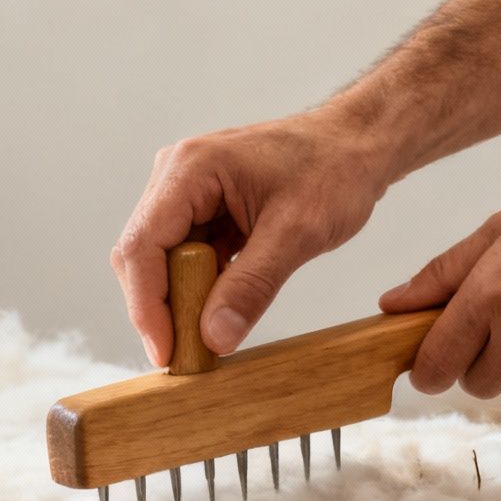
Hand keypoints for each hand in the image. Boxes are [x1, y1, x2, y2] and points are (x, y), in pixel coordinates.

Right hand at [112, 108, 394, 364]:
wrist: (358, 144)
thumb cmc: (335, 169)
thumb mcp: (297, 233)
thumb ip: (252, 285)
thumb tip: (214, 337)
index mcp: (190, 168)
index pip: (142, 246)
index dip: (147, 306)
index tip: (166, 352)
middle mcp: (176, 176)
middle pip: (143, 256)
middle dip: (161, 308)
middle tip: (188, 356)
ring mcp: (188, 192)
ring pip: (162, 261)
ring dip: (181, 301)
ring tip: (206, 338)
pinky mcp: (204, 209)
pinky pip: (187, 257)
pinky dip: (200, 289)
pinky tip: (219, 311)